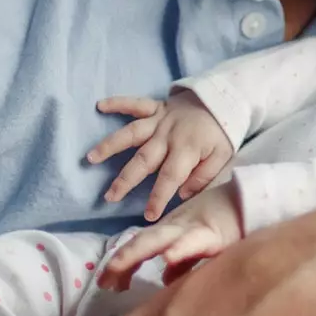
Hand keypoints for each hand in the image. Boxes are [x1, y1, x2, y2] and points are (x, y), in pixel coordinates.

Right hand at [89, 92, 234, 219]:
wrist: (225, 100)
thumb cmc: (222, 134)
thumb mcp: (222, 157)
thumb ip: (203, 177)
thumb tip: (182, 194)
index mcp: (187, 150)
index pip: (170, 178)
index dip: (159, 197)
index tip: (149, 216)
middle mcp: (169, 135)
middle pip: (144, 160)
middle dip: (126, 180)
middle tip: (109, 197)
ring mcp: (160, 120)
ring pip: (132, 133)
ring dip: (110, 145)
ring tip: (90, 158)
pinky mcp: (157, 107)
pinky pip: (136, 104)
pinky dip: (118, 103)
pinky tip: (100, 105)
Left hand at [96, 180, 245, 291]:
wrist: (255, 201)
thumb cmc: (228, 221)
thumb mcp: (200, 241)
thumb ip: (183, 260)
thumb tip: (165, 279)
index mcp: (172, 231)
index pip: (140, 246)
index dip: (122, 263)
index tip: (107, 283)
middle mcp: (177, 229)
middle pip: (143, 242)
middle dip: (121, 261)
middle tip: (103, 282)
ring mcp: (193, 230)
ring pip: (159, 240)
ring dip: (137, 253)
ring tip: (118, 266)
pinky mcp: (213, 236)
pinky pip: (194, 243)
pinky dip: (180, 249)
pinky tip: (168, 256)